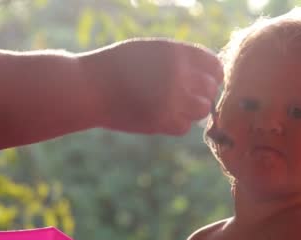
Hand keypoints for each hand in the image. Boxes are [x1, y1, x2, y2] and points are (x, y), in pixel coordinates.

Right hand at [82, 38, 222, 134]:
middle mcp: (177, 74)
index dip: (213, 75)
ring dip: (192, 110)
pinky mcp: (160, 122)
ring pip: (201, 110)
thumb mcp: (149, 52)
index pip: (213, 64)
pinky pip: (184, 127)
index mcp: (174, 52)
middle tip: (187, 97)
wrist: (87, 88)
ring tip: (173, 106)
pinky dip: (176, 124)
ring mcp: (170, 100)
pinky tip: (161, 116)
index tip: (208, 81)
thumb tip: (207, 77)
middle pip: (209, 89)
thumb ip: (178, 60)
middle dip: (202, 93)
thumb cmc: (116, 67)